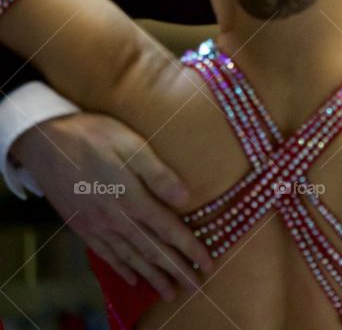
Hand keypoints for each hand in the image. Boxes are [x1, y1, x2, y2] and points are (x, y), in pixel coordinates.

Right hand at [10, 112, 213, 299]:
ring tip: (168, 292)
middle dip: (175, 270)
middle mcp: (115, 219)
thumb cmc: (95, 137)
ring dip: (151, 276)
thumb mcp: (132, 146)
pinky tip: (132, 279)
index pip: (168, 230)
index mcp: (132, 198)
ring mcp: (97, 226)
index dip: (190, 248)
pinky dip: (121, 268)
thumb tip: (186, 198)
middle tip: (194, 288)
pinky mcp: (82, 226)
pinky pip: (105, 254)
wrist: (46, 142)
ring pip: (130, 257)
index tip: (208, 262)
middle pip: (152, 250)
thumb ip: (158, 174)